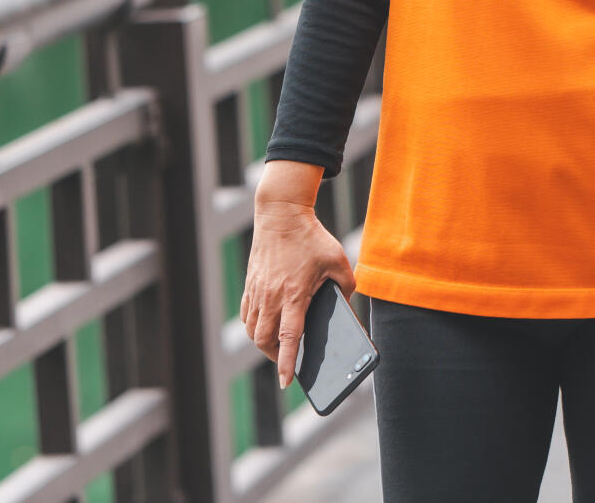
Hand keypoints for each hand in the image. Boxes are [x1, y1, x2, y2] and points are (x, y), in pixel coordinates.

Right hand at [239, 198, 358, 389]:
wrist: (281, 213)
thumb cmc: (312, 237)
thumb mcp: (339, 260)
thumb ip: (347, 287)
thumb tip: (346, 307)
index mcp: (295, 294)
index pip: (289, 338)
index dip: (288, 363)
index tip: (287, 382)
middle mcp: (272, 296)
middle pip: (265, 340)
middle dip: (275, 357)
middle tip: (288, 361)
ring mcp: (258, 290)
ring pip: (253, 330)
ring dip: (264, 343)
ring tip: (278, 346)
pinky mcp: (251, 283)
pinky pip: (248, 314)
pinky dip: (254, 325)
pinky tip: (266, 325)